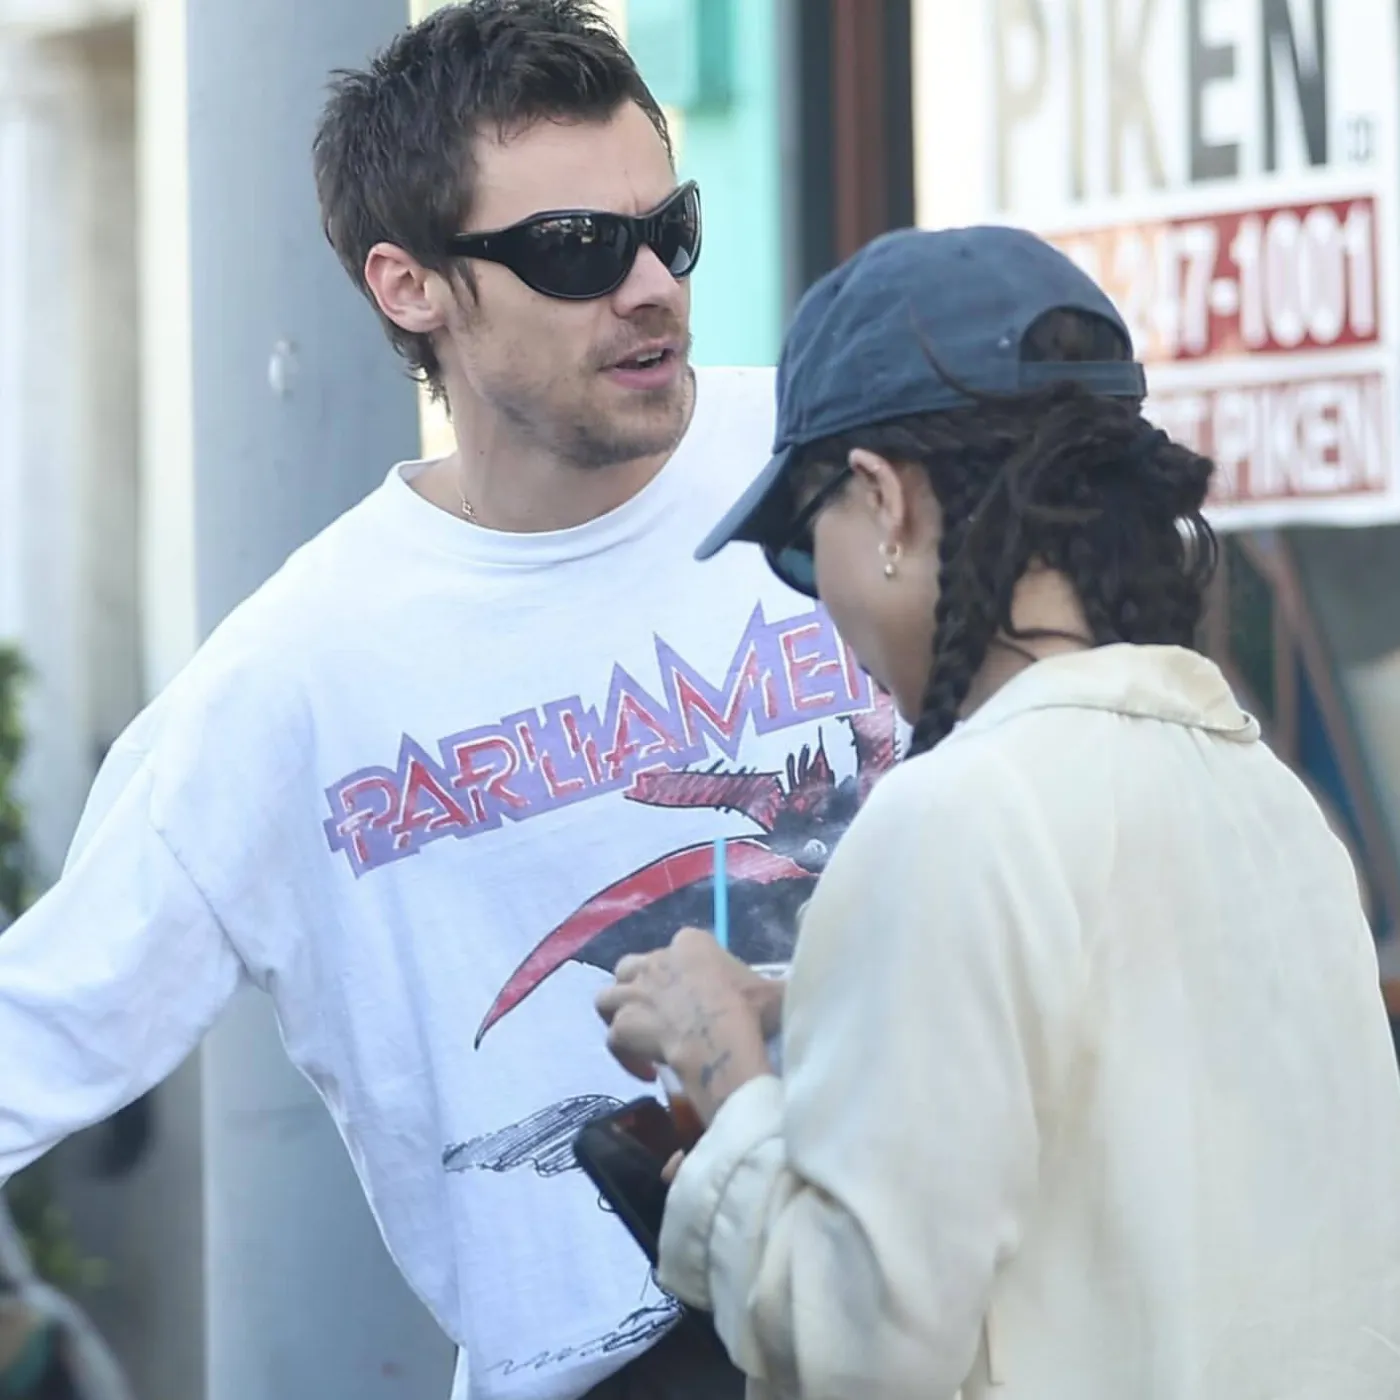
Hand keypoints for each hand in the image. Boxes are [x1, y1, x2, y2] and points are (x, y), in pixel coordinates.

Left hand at [596, 927, 771, 1123]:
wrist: (720, 1036)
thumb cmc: (748, 1010)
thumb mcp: (774, 993)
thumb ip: (779, 989)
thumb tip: (804, 995)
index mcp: (691, 944)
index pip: (677, 949)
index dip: (681, 976)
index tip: (696, 1002)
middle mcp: (656, 959)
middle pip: (632, 968)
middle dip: (639, 989)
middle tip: (660, 1016)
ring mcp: (634, 991)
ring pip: (608, 997)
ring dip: (620, 1016)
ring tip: (640, 1036)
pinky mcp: (623, 1023)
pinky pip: (613, 1037)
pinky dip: (624, 1054)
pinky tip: (645, 1071)